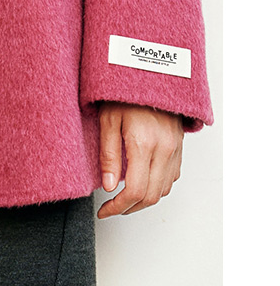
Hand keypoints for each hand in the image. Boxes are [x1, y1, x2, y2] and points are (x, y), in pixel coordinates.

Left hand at [97, 102, 183, 218]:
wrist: (151, 74)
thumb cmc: (126, 95)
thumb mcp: (108, 121)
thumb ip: (108, 155)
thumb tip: (108, 186)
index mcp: (144, 144)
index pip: (134, 191)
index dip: (118, 207)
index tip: (105, 210)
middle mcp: (164, 150)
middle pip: (150, 196)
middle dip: (129, 208)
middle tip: (111, 208)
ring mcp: (175, 150)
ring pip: (163, 190)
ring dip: (143, 200)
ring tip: (123, 199)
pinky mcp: (180, 148)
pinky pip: (171, 178)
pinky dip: (156, 188)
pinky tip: (141, 183)